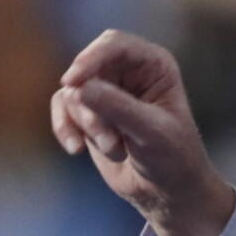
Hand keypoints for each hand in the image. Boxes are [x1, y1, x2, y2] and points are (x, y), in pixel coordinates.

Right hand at [50, 29, 233, 235]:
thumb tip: (78, 87)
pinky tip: (75, 150)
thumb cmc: (173, 157)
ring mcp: (106, 91)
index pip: (114, 44)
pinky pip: (62, 109)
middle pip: (87, 68)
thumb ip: (118, 108)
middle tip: (107, 139)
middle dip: (91, 106)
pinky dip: (65, 129)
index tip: (73, 81)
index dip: (91, 58)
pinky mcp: (89, 113)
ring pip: (73, 92)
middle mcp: (128, 71)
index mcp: (154, 64)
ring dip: (87, 125)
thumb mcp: (152, 133)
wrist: (168, 191)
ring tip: (115, 149)